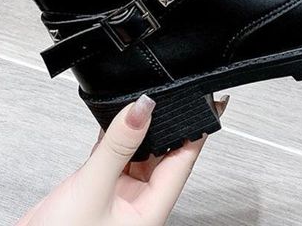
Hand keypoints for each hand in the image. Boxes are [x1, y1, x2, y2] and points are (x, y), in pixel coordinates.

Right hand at [17, 93, 228, 225]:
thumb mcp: (94, 188)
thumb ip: (118, 146)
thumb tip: (143, 108)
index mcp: (150, 211)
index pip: (183, 162)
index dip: (196, 130)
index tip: (207, 102)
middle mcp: (138, 203)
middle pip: (162, 155)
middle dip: (166, 124)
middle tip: (171, 91)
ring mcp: (117, 195)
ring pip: (137, 153)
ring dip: (139, 128)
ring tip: (143, 99)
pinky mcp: (96, 188)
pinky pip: (113, 154)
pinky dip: (114, 135)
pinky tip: (114, 117)